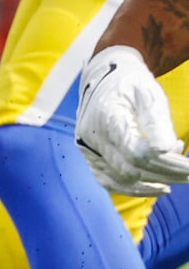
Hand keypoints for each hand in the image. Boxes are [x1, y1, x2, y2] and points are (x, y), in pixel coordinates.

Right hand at [77, 46, 188, 196]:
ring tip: (181, 179)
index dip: (167, 163)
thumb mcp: (149, 95)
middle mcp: (92, 136)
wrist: (103, 79)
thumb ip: (157, 122)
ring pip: (122, 179)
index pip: (137, 152)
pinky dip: (135, 189)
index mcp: (108, 117)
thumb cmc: (131, 85)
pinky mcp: (89, 157)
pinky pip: (109, 182)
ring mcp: (88, 149)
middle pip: (132, 169)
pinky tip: (159, 187)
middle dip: (166, 174)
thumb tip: (167, 149)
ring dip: (154, 183)